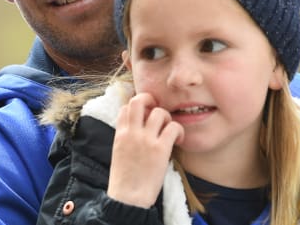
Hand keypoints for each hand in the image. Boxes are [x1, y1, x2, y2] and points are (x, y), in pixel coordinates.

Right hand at [106, 93, 184, 207]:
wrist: (128, 199)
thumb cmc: (125, 180)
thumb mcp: (119, 154)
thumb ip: (127, 139)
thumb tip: (138, 130)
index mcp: (120, 135)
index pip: (126, 107)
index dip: (138, 107)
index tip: (146, 115)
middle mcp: (132, 133)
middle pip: (139, 100)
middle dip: (151, 100)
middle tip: (158, 111)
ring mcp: (146, 140)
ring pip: (160, 112)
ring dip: (168, 118)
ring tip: (169, 131)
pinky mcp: (160, 149)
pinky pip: (174, 127)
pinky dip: (180, 131)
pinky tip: (179, 140)